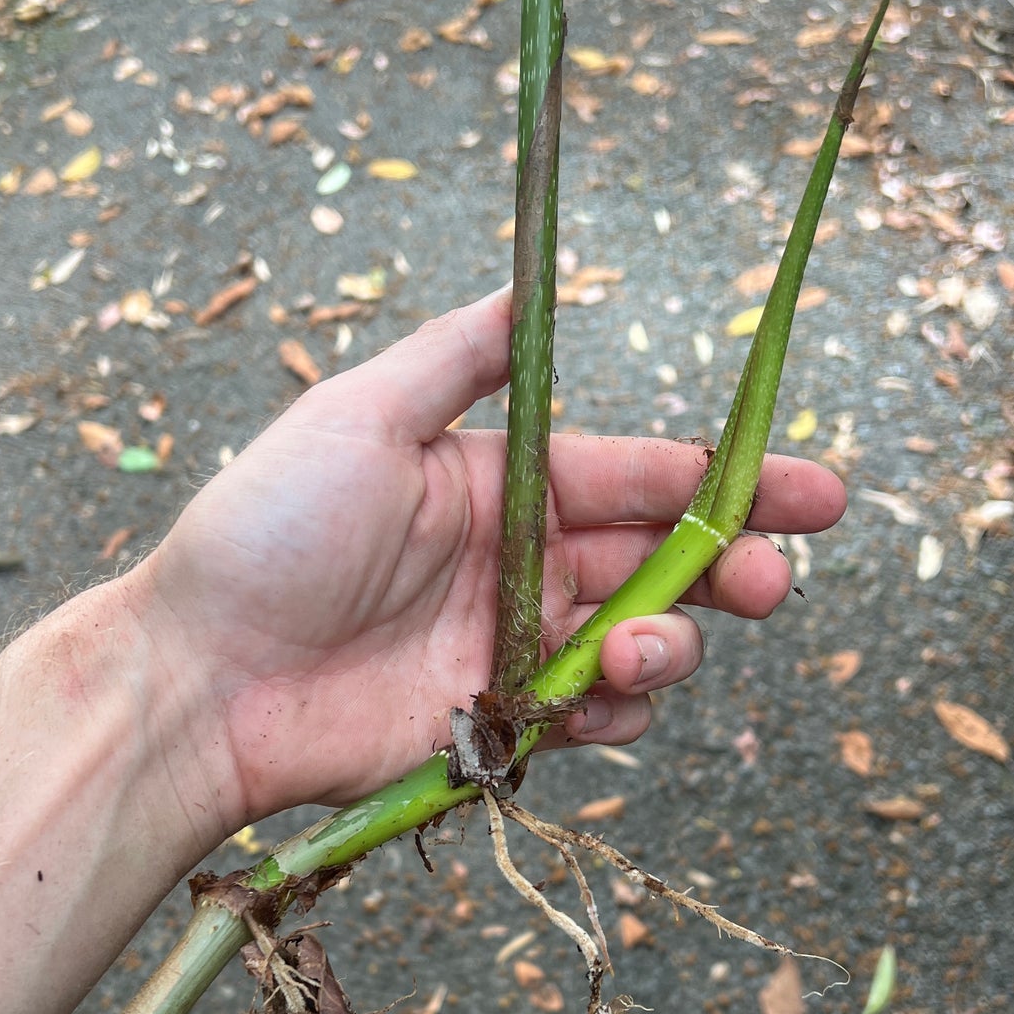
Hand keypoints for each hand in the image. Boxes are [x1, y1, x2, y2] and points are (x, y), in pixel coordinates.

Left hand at [134, 289, 845, 837]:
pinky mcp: (495, 726)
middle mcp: (516, 564)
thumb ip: (454, 358)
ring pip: (640, 645)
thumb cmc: (267, 532)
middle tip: (773, 580)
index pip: (637, 478)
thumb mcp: (358, 416)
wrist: (200, 678)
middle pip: (660, 563)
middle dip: (732, 568)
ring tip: (634, 651)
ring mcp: (509, 648)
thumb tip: (525, 286)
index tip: (813, 492)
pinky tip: (594, 703)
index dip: (727, 482)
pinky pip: (591, 720)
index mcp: (498, 485)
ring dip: (668, 645)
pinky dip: (616, 713)